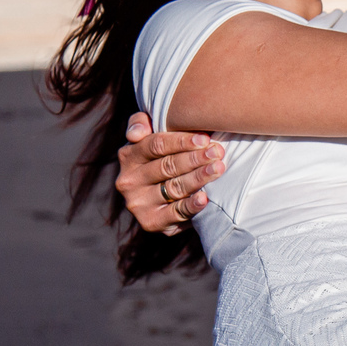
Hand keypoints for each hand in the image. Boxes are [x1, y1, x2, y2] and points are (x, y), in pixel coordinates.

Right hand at [115, 112, 222, 234]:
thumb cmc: (161, 157)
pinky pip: (175, 213)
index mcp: (128, 156)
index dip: (181, 141)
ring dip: (199, 178)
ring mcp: (139, 204)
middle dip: (195, 158)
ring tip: (218, 169)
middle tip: (217, 153)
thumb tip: (138, 133)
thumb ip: (140, 123)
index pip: (156, 145)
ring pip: (174, 188)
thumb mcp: (148, 135)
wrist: (162, 197)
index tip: (204, 139)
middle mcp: (129, 181)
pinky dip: (192, 205)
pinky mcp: (151, 223)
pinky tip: (206, 197)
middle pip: (167, 166)